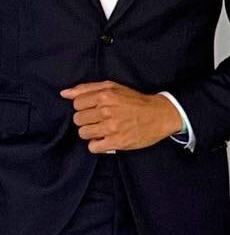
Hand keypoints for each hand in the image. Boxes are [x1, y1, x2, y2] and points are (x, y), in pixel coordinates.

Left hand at [61, 81, 181, 152]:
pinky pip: (93, 147)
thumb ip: (87, 88)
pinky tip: (107, 139)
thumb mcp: (113, 87)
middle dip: (87, 120)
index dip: (85, 108)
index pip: (76, 104)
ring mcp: (112, 127)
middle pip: (78, 120)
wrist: (161, 115)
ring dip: (91, 133)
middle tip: (101, 120)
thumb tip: (64, 93)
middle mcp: (106, 111)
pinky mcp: (118, 142)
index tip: (95, 110)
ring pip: (83, 133)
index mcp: (104, 96)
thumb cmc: (135, 101)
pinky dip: (98, 145)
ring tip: (103, 130)